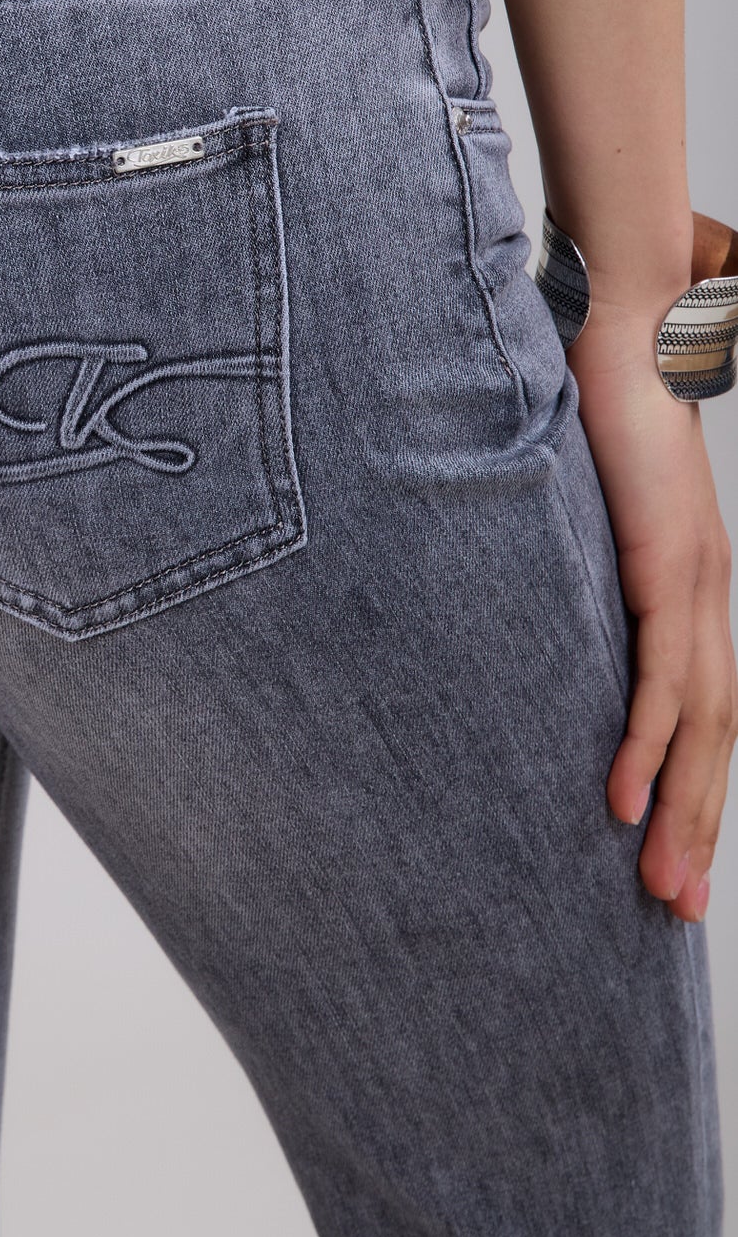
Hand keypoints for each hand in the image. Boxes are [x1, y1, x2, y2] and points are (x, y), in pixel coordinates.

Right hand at [572, 316, 736, 921]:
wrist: (635, 324)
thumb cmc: (602, 401)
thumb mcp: (584, 501)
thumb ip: (574, 550)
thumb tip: (521, 583)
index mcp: (689, 582)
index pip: (704, 707)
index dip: (694, 787)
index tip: (670, 856)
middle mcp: (706, 591)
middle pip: (715, 736)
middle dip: (699, 830)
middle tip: (674, 912)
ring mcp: (695, 581)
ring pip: (702, 725)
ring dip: (683, 813)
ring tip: (658, 887)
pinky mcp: (669, 565)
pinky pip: (663, 677)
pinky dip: (651, 747)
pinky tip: (628, 801)